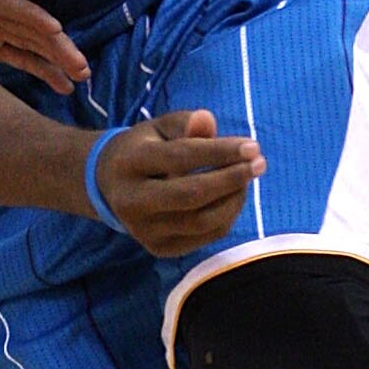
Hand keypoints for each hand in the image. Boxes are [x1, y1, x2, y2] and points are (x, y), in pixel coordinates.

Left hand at [0, 0, 89, 93]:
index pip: (4, 5)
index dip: (30, 15)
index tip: (55, 28)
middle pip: (27, 26)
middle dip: (55, 44)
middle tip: (80, 64)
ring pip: (32, 43)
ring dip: (57, 59)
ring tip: (81, 76)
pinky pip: (22, 57)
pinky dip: (43, 70)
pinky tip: (63, 86)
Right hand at [88, 109, 264, 255]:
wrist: (109, 186)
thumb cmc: (144, 149)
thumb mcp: (159, 128)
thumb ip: (185, 124)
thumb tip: (207, 120)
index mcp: (129, 163)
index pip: (180, 158)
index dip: (219, 152)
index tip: (253, 146)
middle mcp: (131, 201)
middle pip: (191, 195)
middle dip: (231, 179)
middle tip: (259, 164)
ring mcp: (143, 230)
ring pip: (202, 221)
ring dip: (234, 199)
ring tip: (247, 178)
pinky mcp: (158, 249)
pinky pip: (204, 237)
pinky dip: (226, 216)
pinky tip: (233, 196)